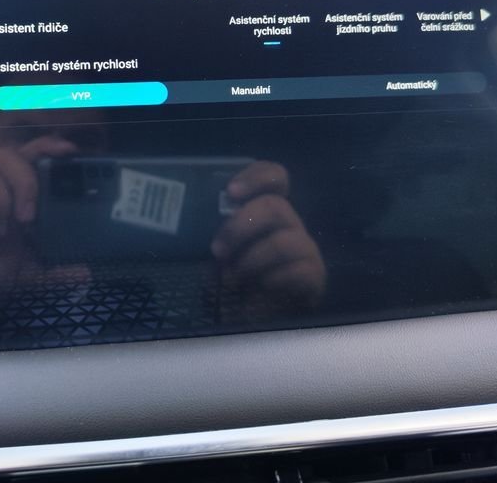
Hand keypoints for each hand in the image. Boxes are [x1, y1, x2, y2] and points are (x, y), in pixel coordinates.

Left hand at [211, 161, 325, 312]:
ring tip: (231, 278)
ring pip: (284, 242)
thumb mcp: (221, 251)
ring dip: (251, 260)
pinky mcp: (315, 275)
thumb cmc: (237, 277)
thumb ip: (214, 234)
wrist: (264, 319)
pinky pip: (299, 271)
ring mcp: (305, 248)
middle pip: (276, 206)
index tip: (230, 191)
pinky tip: (259, 292)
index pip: (276, 177)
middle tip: (217, 250)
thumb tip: (181, 225)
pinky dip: (272, 281)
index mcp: (268, 211)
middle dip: (240, 227)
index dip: (256, 176)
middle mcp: (290, 224)